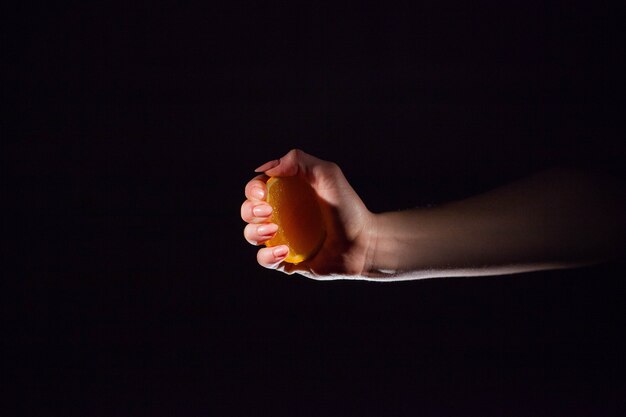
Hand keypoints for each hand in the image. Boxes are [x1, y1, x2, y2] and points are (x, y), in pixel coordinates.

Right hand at [241, 149, 375, 278]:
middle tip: (267, 212)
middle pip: (248, 211)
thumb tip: (267, 168)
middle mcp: (282, 215)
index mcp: (287, 194)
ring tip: (273, 231)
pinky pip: (265, 260)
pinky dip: (267, 256)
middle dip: (250, 210)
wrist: (364, 242)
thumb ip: (299, 160)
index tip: (262, 193)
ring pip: (252, 235)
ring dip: (255, 232)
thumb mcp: (327, 174)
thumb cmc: (348, 208)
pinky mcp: (287, 261)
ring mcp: (283, 239)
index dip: (253, 189)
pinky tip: (283, 251)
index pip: (257, 188)